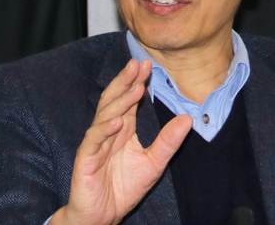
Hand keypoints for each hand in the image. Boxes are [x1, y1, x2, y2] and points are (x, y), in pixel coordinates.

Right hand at [50, 59, 191, 224]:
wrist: (103, 215)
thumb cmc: (124, 187)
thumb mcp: (154, 163)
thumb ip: (168, 142)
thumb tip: (188, 119)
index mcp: (123, 128)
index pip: (129, 100)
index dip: (137, 82)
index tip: (148, 65)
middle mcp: (108, 130)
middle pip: (115, 99)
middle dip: (125, 81)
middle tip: (137, 64)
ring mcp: (95, 143)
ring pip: (105, 115)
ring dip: (120, 101)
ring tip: (135, 88)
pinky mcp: (86, 158)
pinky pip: (94, 140)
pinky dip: (103, 130)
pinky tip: (116, 122)